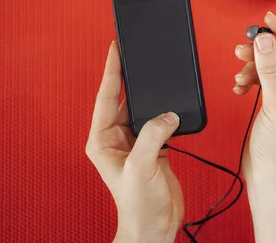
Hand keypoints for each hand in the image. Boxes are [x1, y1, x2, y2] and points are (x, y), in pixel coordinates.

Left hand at [86, 42, 183, 242]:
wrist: (155, 225)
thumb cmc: (139, 205)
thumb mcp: (140, 167)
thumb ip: (153, 136)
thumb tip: (168, 115)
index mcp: (103, 140)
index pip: (107, 97)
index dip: (112, 71)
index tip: (116, 49)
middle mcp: (117, 138)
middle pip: (124, 98)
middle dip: (130, 76)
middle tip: (136, 53)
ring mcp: (136, 141)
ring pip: (143, 108)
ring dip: (150, 94)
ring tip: (155, 72)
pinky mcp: (154, 146)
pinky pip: (159, 121)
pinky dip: (166, 110)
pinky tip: (172, 102)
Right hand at [234, 12, 275, 217]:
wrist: (268, 180)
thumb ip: (270, 71)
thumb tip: (264, 41)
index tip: (269, 20)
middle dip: (265, 51)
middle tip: (244, 45)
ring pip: (274, 67)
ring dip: (255, 66)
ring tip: (239, 73)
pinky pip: (265, 79)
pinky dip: (251, 79)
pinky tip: (240, 86)